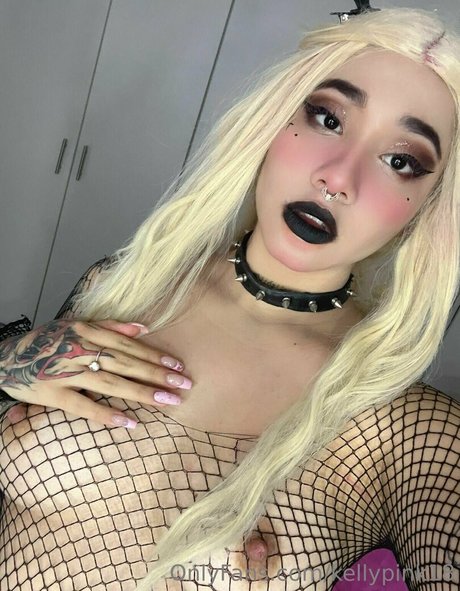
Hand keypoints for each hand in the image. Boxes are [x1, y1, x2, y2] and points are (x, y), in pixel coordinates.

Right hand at [0, 319, 190, 427]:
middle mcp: (79, 350)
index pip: (127, 345)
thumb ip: (110, 325)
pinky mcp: (52, 394)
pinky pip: (82, 406)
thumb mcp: (76, 325)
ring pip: (110, 382)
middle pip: (125, 363)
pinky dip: (106, 414)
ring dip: (141, 392)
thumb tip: (143, 327)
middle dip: (156, 374)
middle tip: (183, 385)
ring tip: (167, 401)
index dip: (154, 355)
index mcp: (86, 332)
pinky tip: (129, 422)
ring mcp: (65, 372)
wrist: (6, 358)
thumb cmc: (47, 341)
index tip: (177, 366)